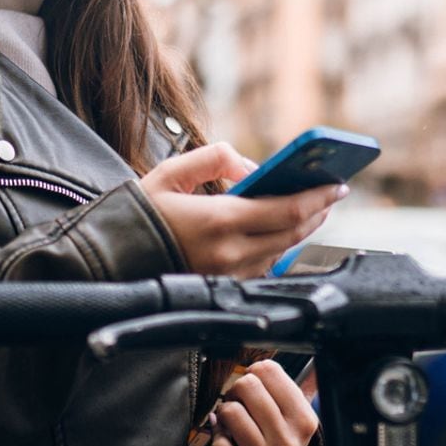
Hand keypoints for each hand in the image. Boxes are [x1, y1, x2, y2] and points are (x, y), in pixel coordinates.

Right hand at [140, 143, 346, 278]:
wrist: (107, 261)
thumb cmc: (137, 214)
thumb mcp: (171, 172)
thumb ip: (213, 159)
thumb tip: (249, 167)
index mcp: (219, 220)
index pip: (288, 210)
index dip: (319, 197)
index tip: (338, 184)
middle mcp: (230, 252)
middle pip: (293, 233)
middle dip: (318, 212)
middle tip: (331, 194)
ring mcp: (227, 274)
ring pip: (281, 251)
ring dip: (301, 230)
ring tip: (312, 208)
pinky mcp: (222, 285)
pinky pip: (262, 265)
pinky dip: (278, 246)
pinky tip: (282, 230)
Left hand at [211, 360, 319, 445]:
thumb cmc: (279, 437)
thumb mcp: (295, 412)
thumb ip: (294, 384)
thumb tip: (290, 362)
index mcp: (304, 419)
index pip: (269, 370)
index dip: (254, 373)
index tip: (255, 386)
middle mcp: (289, 442)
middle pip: (247, 386)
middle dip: (236, 390)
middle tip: (239, 402)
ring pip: (230, 413)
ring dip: (224, 414)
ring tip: (232, 422)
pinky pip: (219, 445)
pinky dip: (218, 439)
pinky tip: (228, 443)